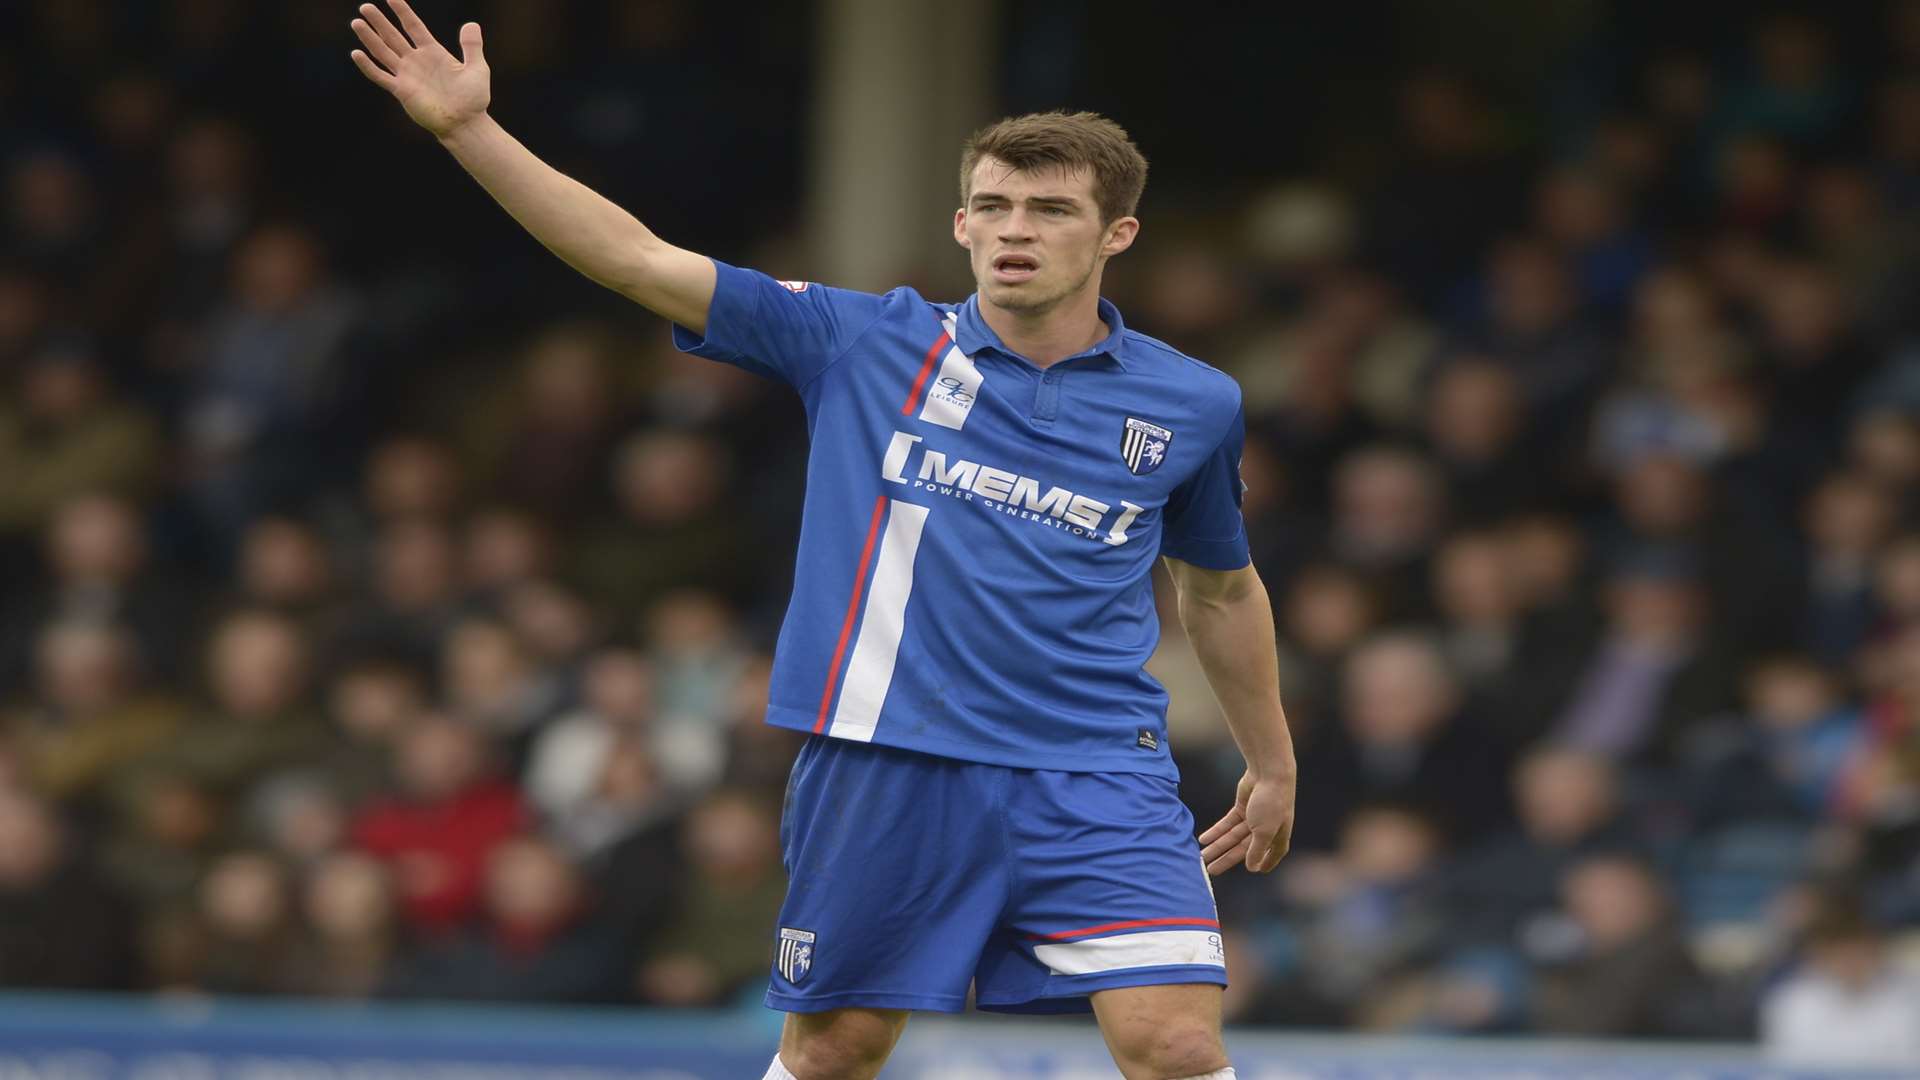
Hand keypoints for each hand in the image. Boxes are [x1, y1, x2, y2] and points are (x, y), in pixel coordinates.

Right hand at [349, 1, 489, 137]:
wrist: (466, 123)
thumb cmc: (473, 99)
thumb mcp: (477, 68)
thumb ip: (472, 46)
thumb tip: (471, 24)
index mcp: (432, 52)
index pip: (413, 26)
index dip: (402, 11)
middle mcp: (416, 61)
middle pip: (393, 36)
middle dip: (379, 22)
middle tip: (365, 7)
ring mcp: (407, 75)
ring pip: (383, 52)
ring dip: (370, 38)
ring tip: (357, 22)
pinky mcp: (402, 91)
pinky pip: (381, 76)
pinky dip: (368, 66)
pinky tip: (356, 53)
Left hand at [1199, 767, 1294, 874]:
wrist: (1269, 773)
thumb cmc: (1272, 803)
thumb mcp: (1264, 831)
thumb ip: (1257, 850)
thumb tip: (1253, 868)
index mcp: (1277, 837)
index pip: (1270, 855)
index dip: (1264, 863)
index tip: (1256, 872)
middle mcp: (1266, 829)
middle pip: (1243, 849)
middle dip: (1226, 859)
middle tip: (1210, 870)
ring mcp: (1253, 818)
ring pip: (1232, 837)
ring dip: (1217, 846)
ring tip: (1202, 857)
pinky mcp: (1242, 808)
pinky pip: (1227, 824)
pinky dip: (1216, 831)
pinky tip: (1204, 839)